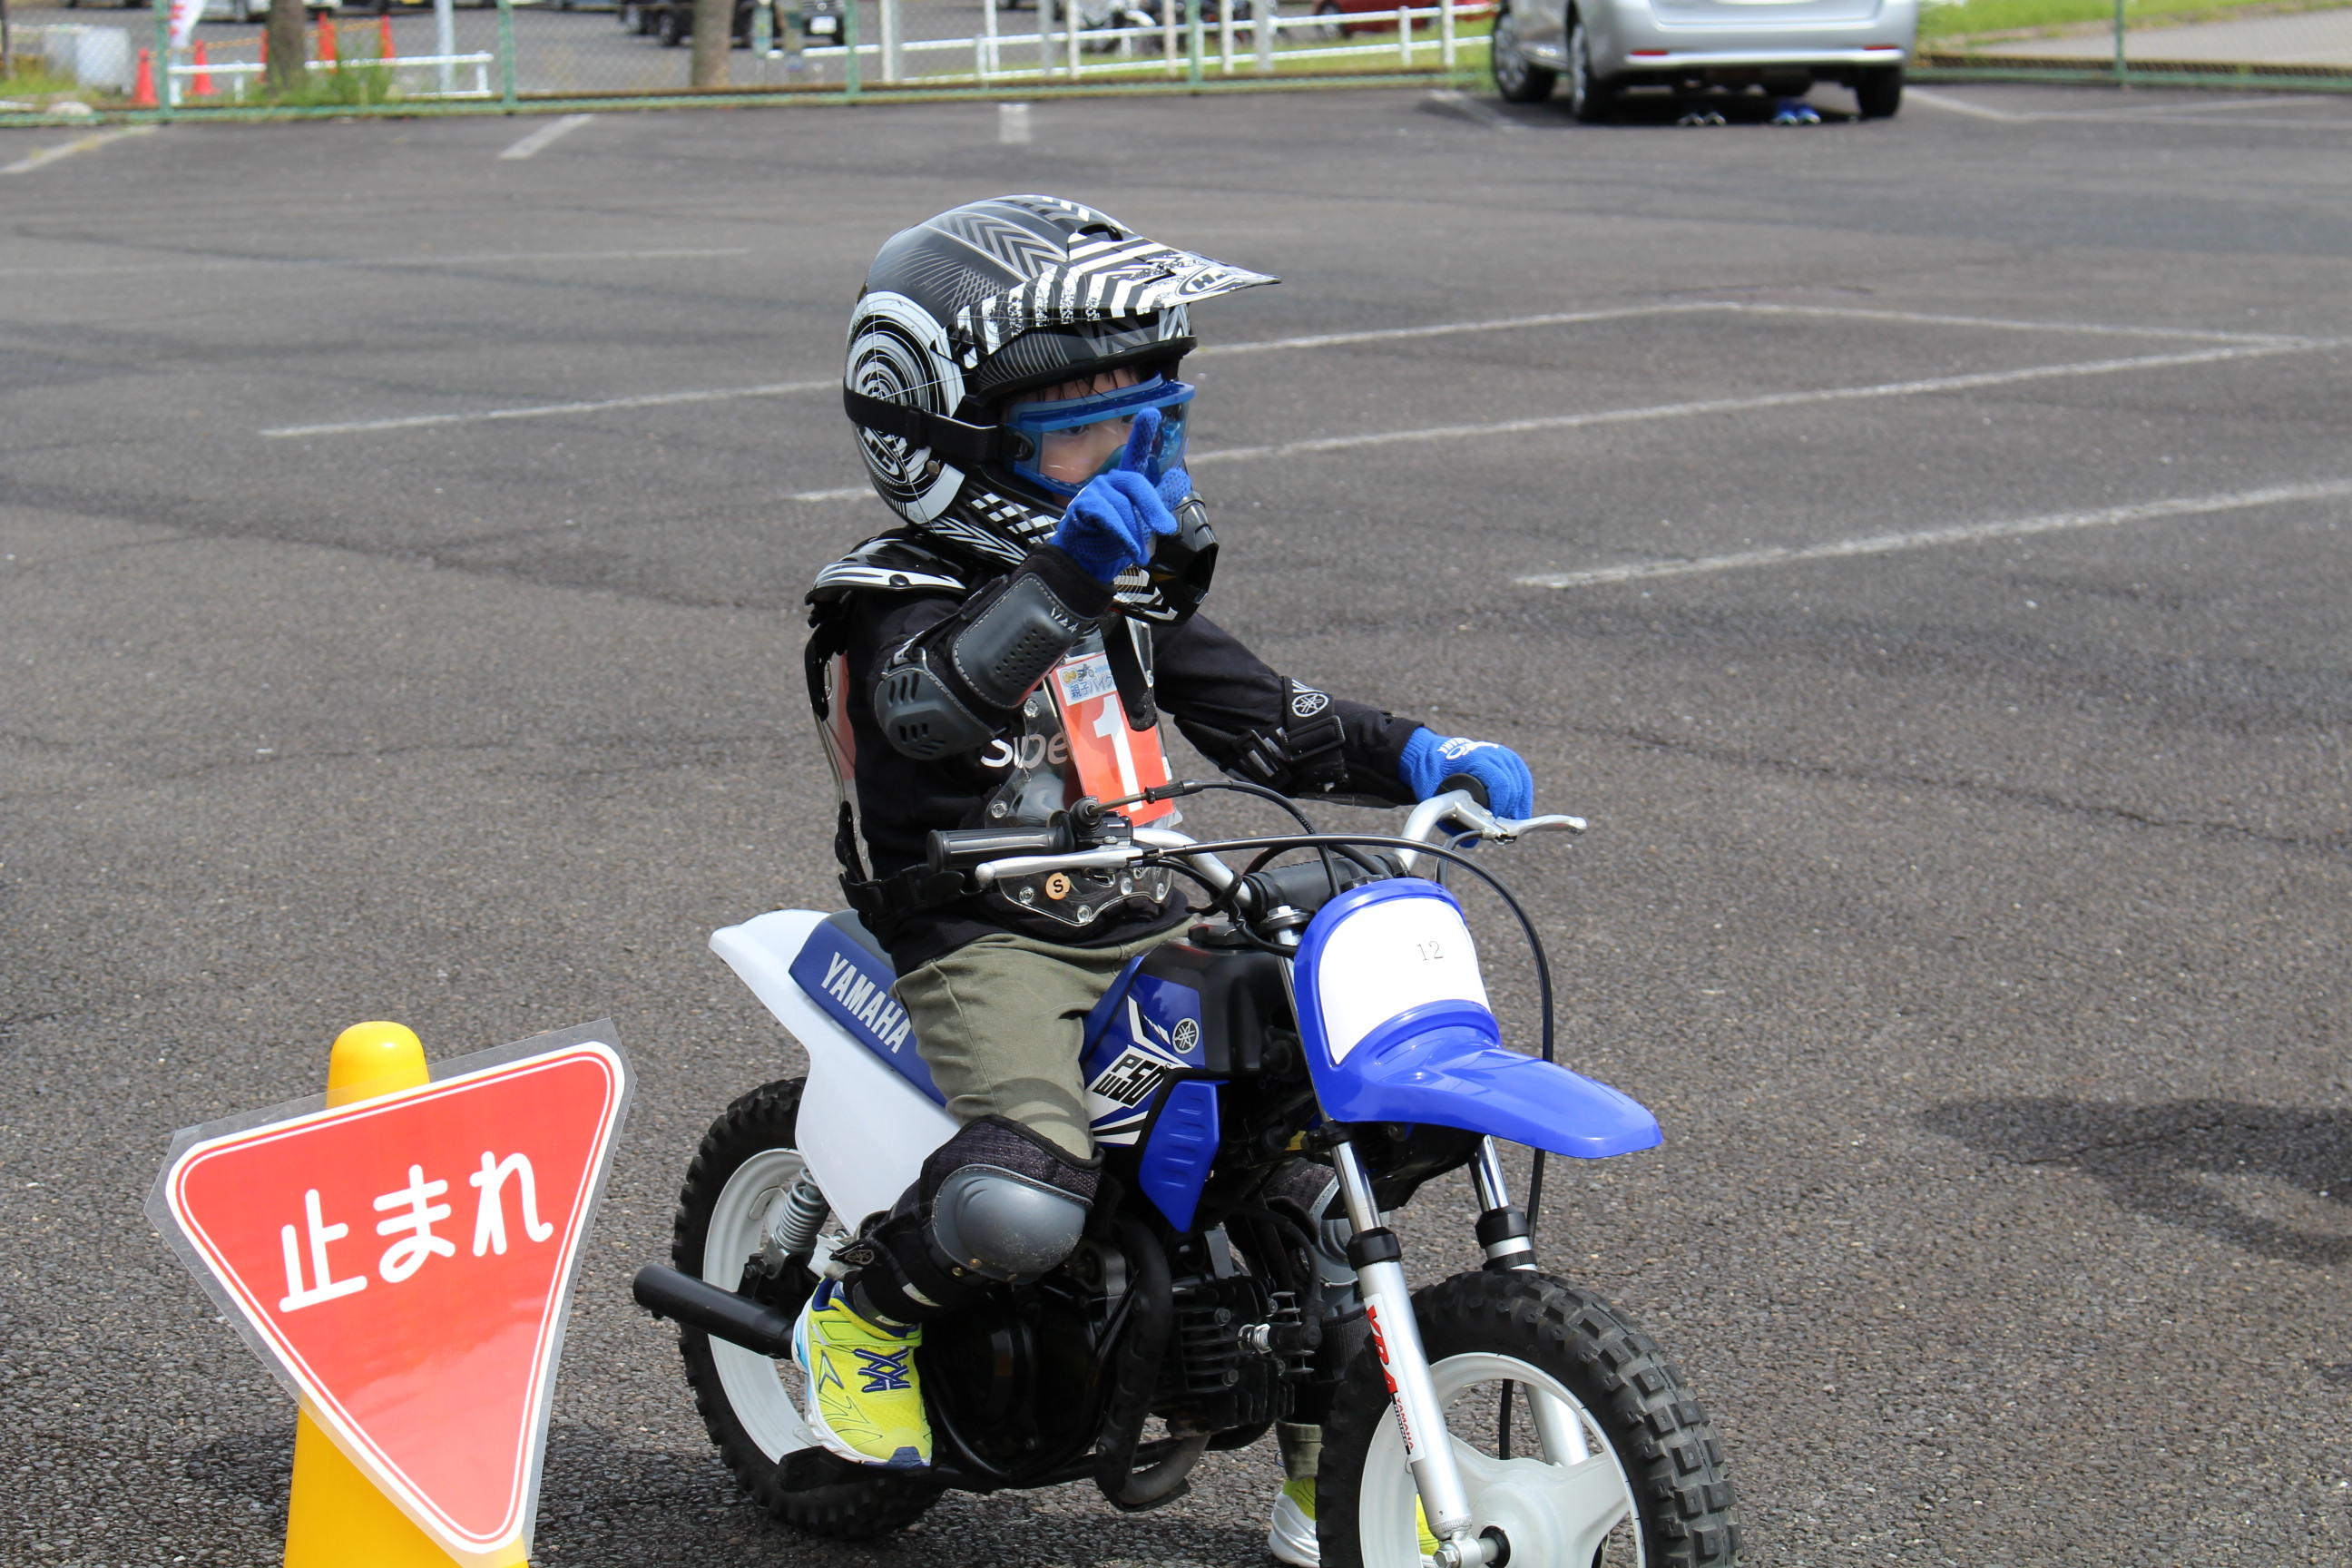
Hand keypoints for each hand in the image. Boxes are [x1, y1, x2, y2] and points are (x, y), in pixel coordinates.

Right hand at [1050, 412, 1184, 586]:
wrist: (1086, 567)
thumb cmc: (1113, 541)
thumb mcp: (1144, 522)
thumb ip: (1161, 499)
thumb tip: (1181, 477)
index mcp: (1125, 482)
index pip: (1135, 453)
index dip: (1142, 433)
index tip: (1150, 412)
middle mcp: (1109, 481)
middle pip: (1136, 484)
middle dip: (1152, 508)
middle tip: (1165, 530)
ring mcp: (1093, 492)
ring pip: (1123, 505)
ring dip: (1135, 533)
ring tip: (1141, 554)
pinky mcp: (1081, 508)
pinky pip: (1107, 517)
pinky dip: (1122, 535)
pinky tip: (1130, 548)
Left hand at [1398, 729, 1534, 819]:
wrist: (1433, 755)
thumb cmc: (1434, 775)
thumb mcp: (1436, 796)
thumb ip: (1452, 818)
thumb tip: (1472, 841)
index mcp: (1475, 758)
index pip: (1501, 784)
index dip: (1501, 806)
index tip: (1495, 822)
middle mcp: (1492, 753)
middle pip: (1514, 786)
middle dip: (1509, 809)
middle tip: (1501, 827)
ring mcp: (1502, 754)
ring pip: (1522, 783)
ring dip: (1517, 804)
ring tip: (1509, 822)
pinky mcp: (1509, 760)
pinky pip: (1523, 780)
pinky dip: (1521, 797)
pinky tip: (1517, 811)